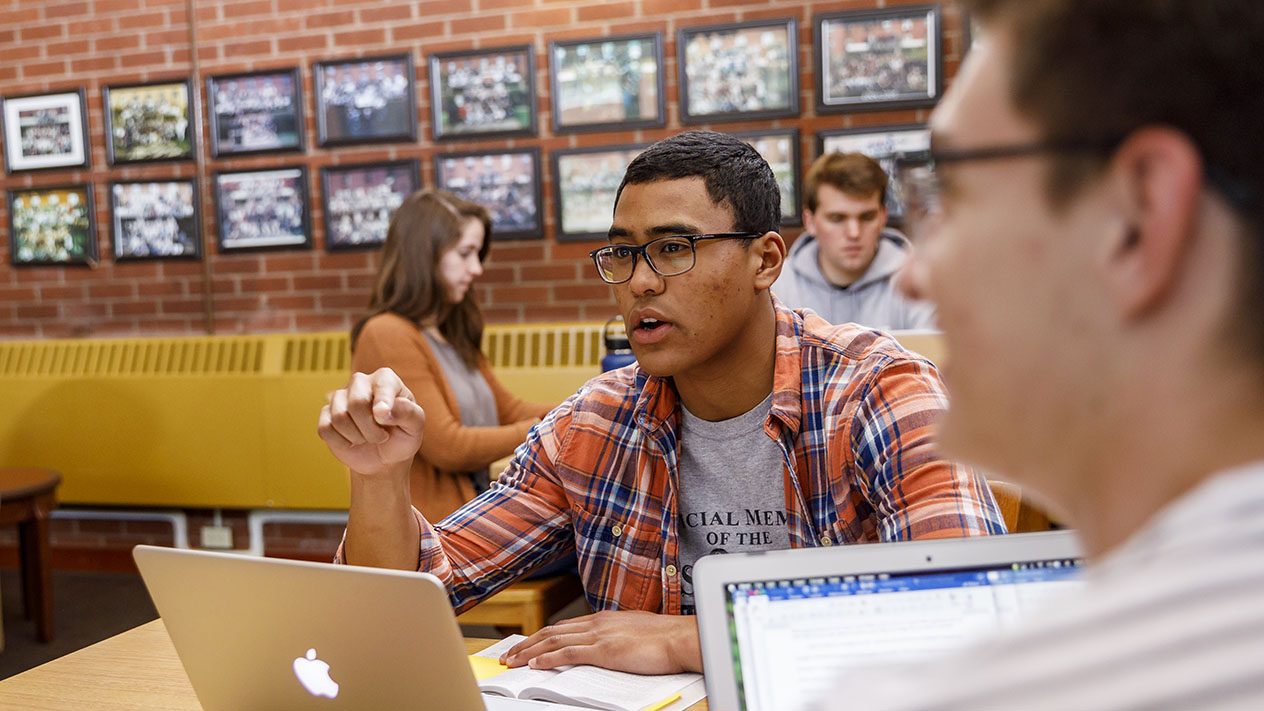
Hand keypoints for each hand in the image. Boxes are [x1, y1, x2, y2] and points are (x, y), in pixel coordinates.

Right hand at [317, 368, 425, 475]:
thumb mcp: (416, 425)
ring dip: (357, 437)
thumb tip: (382, 411)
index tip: (384, 420)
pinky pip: (325, 429)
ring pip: (340, 417)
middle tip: (382, 437)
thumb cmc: (403, 436)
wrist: (385, 459)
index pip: (380, 385)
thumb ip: (407, 413)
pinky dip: (342, 443)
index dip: (382, 404)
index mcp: (385, 379)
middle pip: (357, 403)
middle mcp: (360, 382)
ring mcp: (340, 398)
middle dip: (371, 429)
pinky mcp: (326, 415)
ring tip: (368, 438)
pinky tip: (352, 442)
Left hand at [498, 611, 701, 674]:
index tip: (528, 644)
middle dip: (527, 643)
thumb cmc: (665, 639)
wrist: (680, 638)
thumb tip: (609, 645)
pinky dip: (548, 658)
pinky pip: (569, 653)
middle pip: (552, 631)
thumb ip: (617, 636)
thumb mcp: (635, 632)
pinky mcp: (604, 650)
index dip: (542, 635)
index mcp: (604, 618)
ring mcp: (600, 635)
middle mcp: (597, 623)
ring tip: (513, 661)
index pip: (565, 626)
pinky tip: (535, 664)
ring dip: (529, 651)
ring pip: (554, 641)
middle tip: (509, 655)